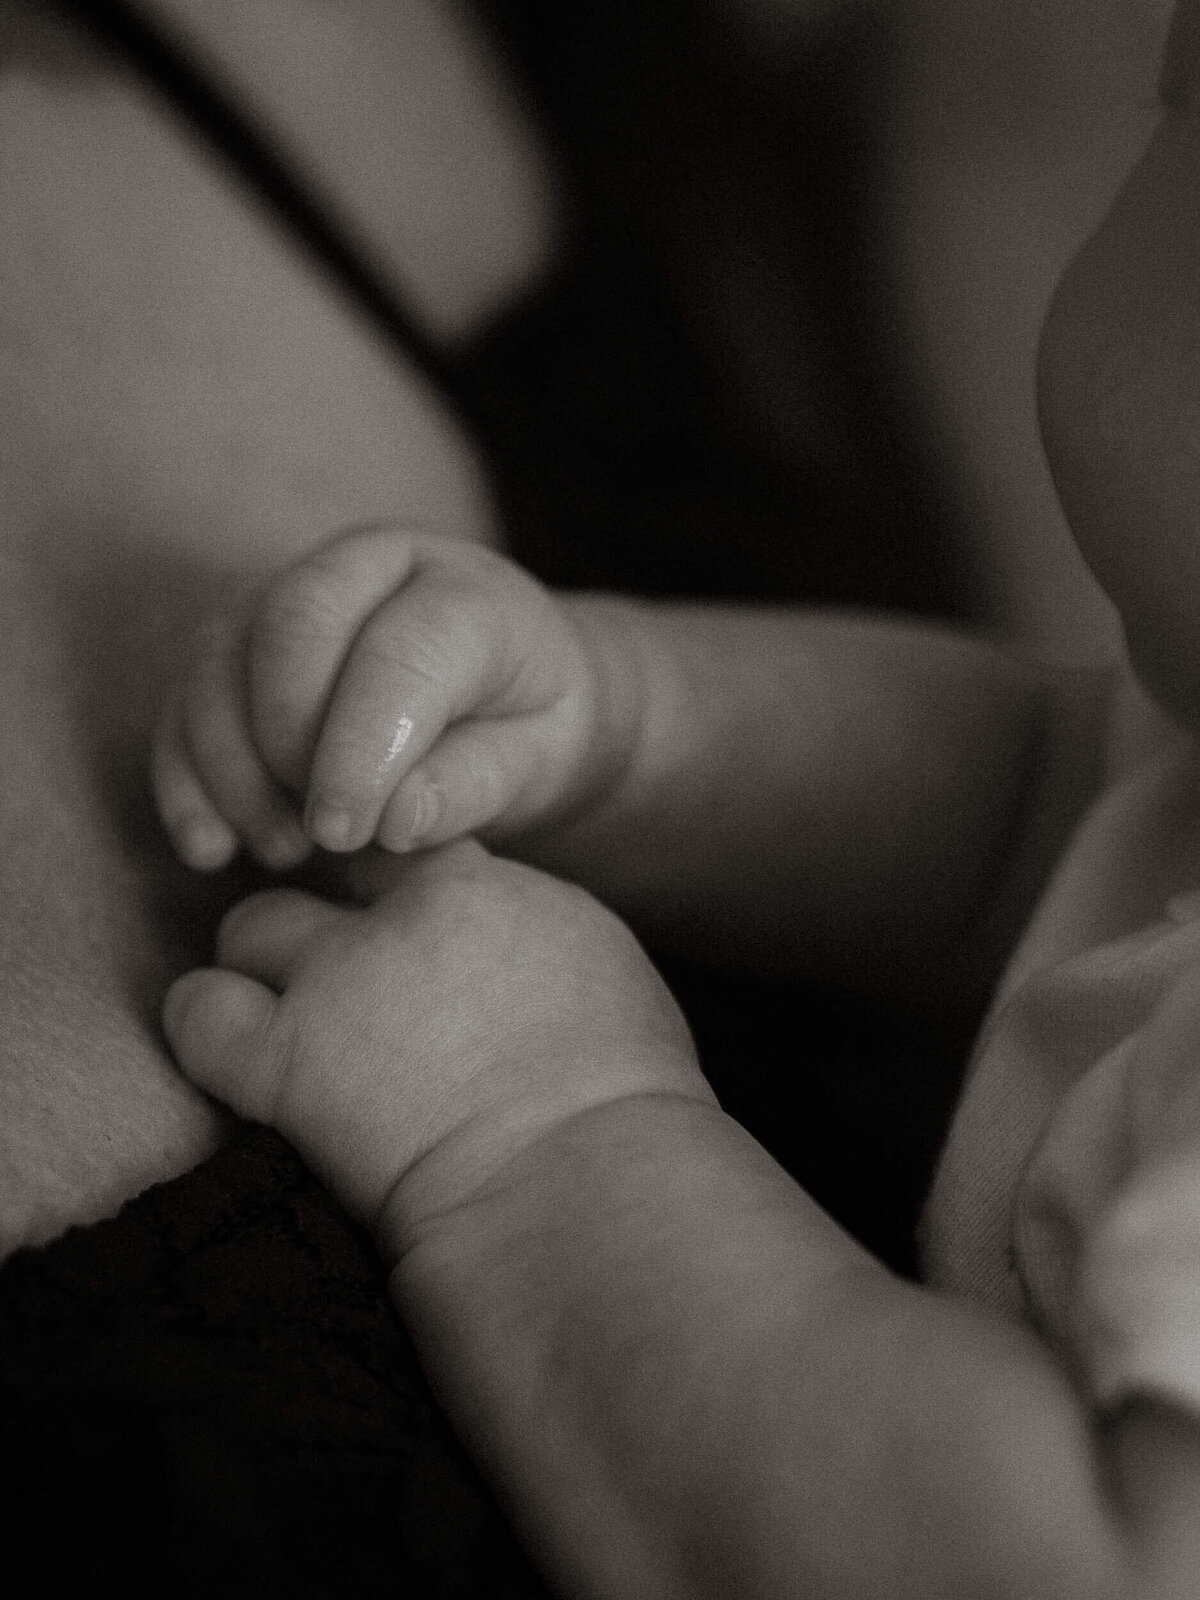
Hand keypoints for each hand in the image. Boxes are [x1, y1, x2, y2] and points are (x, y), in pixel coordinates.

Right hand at [152, 525, 619, 870]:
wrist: (504, 697)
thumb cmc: (526, 728)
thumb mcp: (536, 759)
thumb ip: (474, 782)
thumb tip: (395, 818)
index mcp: (464, 590)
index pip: (399, 650)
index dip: (362, 745)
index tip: (347, 831)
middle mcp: (371, 566)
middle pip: (293, 623)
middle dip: (289, 742)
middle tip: (320, 839)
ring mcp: (291, 591)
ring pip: (222, 656)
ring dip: (232, 767)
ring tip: (283, 852)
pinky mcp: (239, 640)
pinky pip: (186, 696)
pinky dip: (185, 775)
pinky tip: (211, 848)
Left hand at [161, 840, 706, 1248]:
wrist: (583, 1181)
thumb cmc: (624, 1098)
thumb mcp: (604, 969)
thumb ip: (538, 930)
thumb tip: (514, 937)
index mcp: (482, 889)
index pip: (406, 854)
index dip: (399, 903)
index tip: (410, 951)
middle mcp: (401, 915)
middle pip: (324, 877)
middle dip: (330, 923)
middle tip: (347, 991)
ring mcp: (338, 981)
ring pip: (250, 927)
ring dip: (262, 969)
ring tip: (286, 1022)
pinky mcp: (286, 1062)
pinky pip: (197, 1013)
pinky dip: (204, 1027)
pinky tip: (234, 1055)